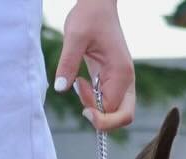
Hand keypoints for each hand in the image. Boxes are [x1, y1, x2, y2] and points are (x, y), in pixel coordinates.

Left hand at [53, 0, 135, 130]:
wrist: (97, 4)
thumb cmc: (89, 16)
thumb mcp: (74, 37)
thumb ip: (67, 63)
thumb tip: (60, 88)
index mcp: (121, 72)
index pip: (116, 112)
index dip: (97, 115)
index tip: (81, 100)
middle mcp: (125, 79)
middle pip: (123, 117)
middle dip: (101, 120)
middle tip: (82, 103)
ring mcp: (120, 80)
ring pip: (114, 112)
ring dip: (94, 108)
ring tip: (79, 84)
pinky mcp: (112, 79)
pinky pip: (107, 102)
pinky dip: (93, 101)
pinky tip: (81, 82)